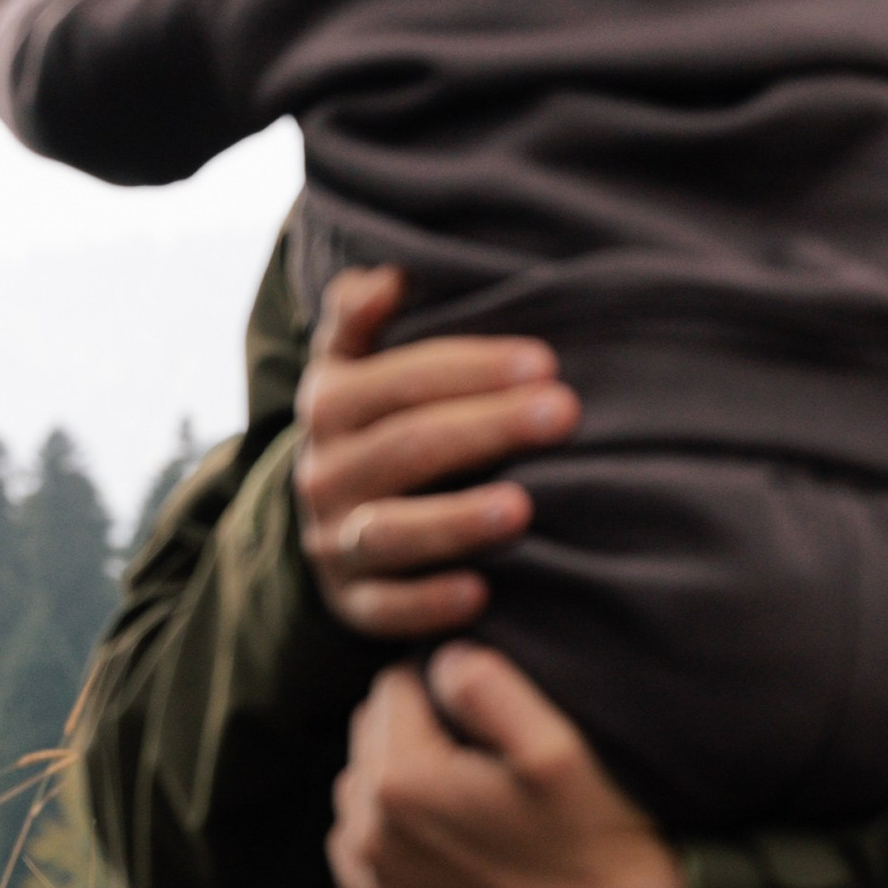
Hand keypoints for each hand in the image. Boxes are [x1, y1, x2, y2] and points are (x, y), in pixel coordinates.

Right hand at [295, 265, 579, 636]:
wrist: (329, 524)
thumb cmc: (372, 428)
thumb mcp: (351, 367)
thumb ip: (358, 316)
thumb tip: (389, 277)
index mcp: (328, 405)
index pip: (398, 380)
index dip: (470, 369)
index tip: (544, 362)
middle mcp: (323, 474)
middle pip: (407, 448)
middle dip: (487, 428)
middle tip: (563, 414)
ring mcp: (336, 543)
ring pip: (392, 531)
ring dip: (457, 520)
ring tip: (524, 508)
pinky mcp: (355, 605)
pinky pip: (388, 611)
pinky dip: (430, 605)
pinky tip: (482, 594)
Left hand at [328, 644, 689, 887]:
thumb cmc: (592, 837)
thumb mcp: (555, 745)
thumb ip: (485, 685)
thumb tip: (439, 659)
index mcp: (400, 781)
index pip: (389, 689)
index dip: (438, 687)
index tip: (483, 712)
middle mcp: (369, 839)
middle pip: (368, 743)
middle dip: (410, 733)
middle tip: (478, 756)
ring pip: (359, 801)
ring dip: (394, 788)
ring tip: (462, 798)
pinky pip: (364, 865)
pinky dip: (391, 847)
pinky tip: (442, 848)